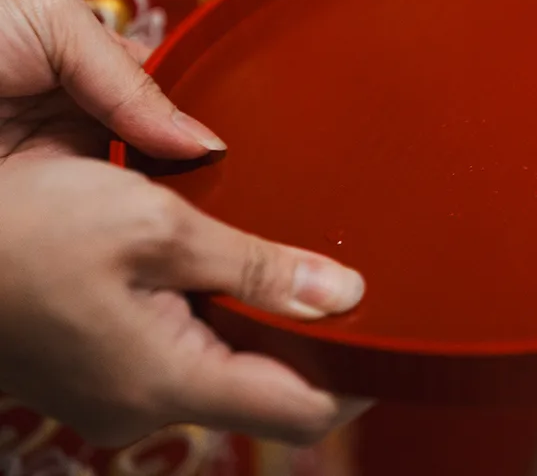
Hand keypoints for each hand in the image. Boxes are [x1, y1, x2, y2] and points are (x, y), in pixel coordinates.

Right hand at [0, 0, 366, 446]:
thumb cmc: (27, 227)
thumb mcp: (158, 230)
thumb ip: (258, 269)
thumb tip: (348, 298)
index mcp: (170, 380)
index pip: (303, 412)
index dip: (359, 377)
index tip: (397, 335)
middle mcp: (144, 404)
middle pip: (268, 387)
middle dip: (315, 341)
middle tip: (356, 278)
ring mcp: (114, 392)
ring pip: (222, 364)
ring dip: (260, 319)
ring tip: (296, 259)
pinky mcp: (94, 367)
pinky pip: (178, 349)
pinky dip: (211, 312)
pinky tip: (220, 262)